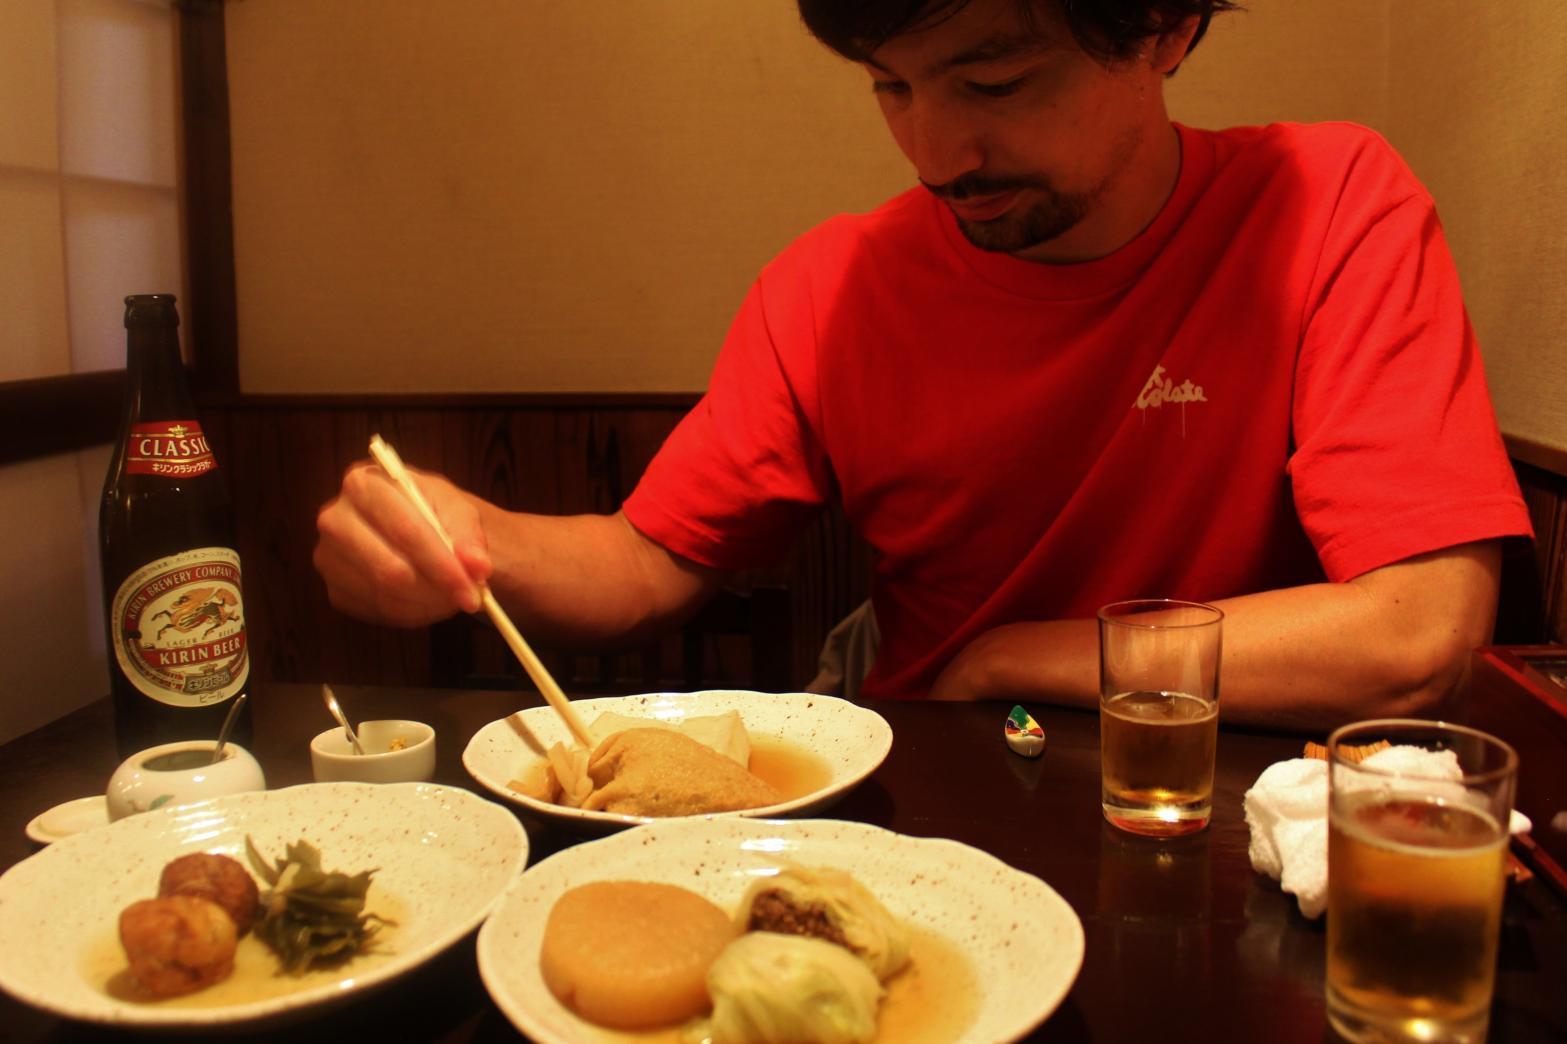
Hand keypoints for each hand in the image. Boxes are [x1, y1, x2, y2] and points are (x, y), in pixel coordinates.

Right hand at [313, 461, 491, 625]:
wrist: (414, 525)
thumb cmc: (433, 512)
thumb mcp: (457, 510)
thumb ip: (469, 535)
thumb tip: (477, 567)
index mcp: (363, 483)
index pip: (404, 529)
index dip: (442, 560)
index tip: (474, 582)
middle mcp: (335, 519)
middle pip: (389, 568)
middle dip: (437, 587)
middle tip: (470, 598)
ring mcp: (329, 557)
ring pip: (386, 595)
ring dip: (429, 602)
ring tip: (454, 595)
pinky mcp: (335, 590)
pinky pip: (379, 612)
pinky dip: (414, 613)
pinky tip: (431, 600)